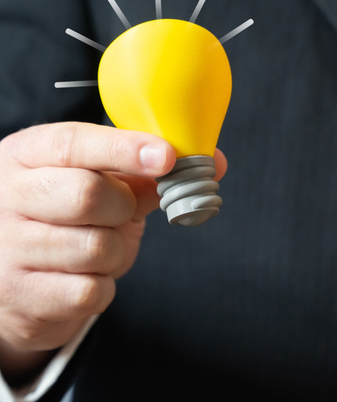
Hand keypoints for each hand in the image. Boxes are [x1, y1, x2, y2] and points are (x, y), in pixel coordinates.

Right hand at [0, 122, 183, 384]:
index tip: (166, 156)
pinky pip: (89, 292)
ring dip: (116, 252)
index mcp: (27, 155)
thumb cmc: (66, 217)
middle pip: (87, 196)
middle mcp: (8, 197)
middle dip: (123, 206)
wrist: (15, 275)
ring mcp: (8, 249)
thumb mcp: (100, 184)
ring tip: (99, 245)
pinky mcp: (21, 297)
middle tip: (122, 210)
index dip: (125, 149)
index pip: (74, 144)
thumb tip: (212, 162)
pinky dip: (103, 286)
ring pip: (95, 248)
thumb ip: (147, 173)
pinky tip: (85, 276)